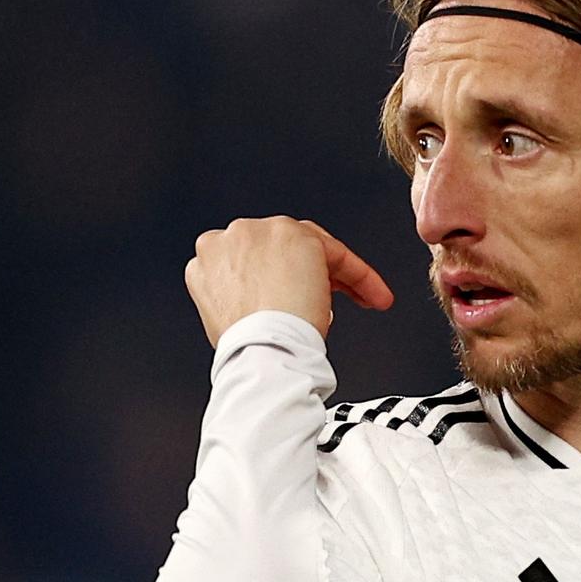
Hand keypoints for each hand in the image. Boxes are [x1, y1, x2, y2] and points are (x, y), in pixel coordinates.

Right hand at [185, 217, 393, 345]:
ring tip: (363, 300)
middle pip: (282, 246)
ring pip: (311, 246)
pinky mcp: (297, 236)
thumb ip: (243, 295)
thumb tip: (271, 300)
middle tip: (336, 298)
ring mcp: (263, 231)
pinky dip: (361, 276)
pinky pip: (337, 253)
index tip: (300, 298)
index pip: (254, 258)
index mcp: (208, 257)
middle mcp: (231, 237)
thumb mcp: (229, 317)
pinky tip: (372, 296)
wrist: (260, 350)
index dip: (281, 279)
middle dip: (312, 272)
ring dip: (338, 273)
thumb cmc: (249, 348)